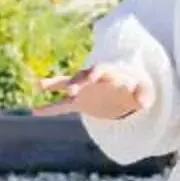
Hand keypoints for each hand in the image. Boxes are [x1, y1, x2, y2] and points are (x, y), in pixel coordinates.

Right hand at [35, 62, 151, 121]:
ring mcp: (83, 90)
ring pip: (66, 84)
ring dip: (54, 85)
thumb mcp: (144, 93)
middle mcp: (93, 79)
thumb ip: (143, 95)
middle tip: (72, 90)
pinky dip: (49, 108)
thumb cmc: (137, 91)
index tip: (93, 77)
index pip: (101, 69)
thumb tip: (143, 102)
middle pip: (82, 76)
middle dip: (77, 82)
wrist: (128, 96)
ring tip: (38, 84)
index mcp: (109, 73)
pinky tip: (35, 110)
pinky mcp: (78, 102)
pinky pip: (61, 105)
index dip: (97, 73)